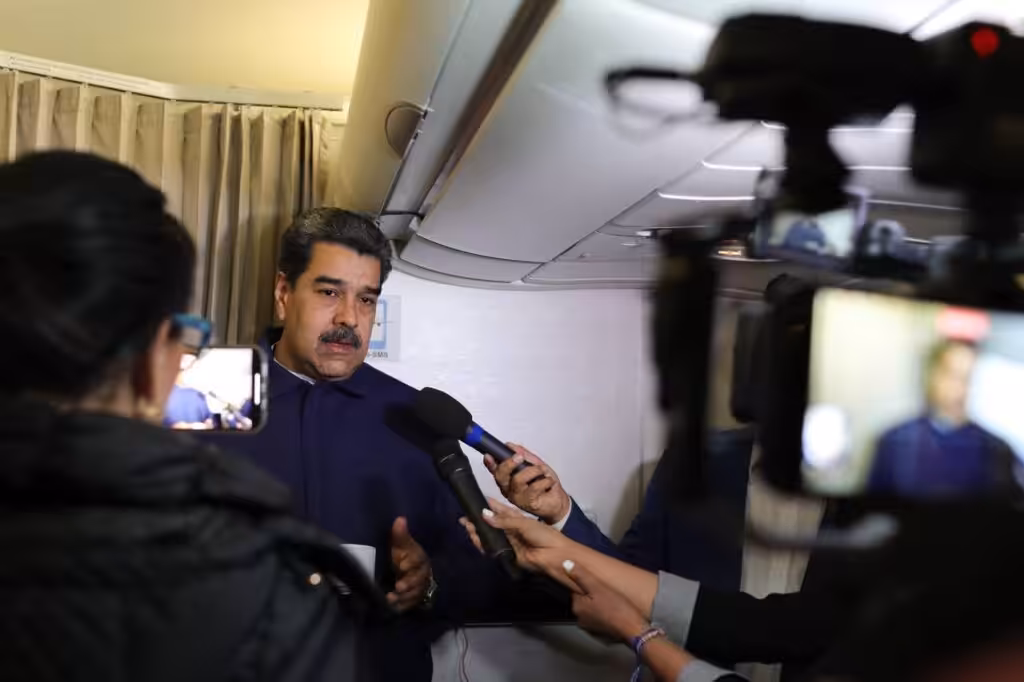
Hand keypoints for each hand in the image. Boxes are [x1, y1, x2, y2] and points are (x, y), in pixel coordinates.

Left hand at [387, 517, 431, 612]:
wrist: (412, 573)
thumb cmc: (406, 556)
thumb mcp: (402, 545)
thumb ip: (400, 534)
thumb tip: (400, 519)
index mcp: (419, 559)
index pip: (417, 561)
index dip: (410, 564)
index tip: (401, 565)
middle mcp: (421, 575)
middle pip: (417, 580)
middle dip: (408, 583)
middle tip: (399, 586)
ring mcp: (417, 589)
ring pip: (413, 594)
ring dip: (403, 597)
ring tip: (390, 599)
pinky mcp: (412, 600)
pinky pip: (408, 605)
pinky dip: (400, 606)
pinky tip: (391, 607)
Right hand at [459, 498, 573, 582]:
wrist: (554, 556)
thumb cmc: (543, 535)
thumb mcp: (523, 523)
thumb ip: (503, 521)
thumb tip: (483, 515)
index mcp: (517, 518)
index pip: (499, 509)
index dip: (488, 505)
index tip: (474, 500)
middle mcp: (511, 529)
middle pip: (491, 523)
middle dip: (478, 520)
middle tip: (464, 517)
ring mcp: (508, 542)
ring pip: (489, 536)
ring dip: (478, 532)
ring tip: (466, 526)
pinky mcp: (506, 554)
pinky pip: (492, 549)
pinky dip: (482, 544)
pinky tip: (475, 539)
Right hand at [485, 444, 570, 524]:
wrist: (558, 501)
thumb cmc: (545, 484)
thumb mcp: (535, 464)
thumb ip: (523, 455)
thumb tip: (509, 445)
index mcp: (508, 479)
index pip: (495, 470)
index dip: (489, 463)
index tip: (488, 455)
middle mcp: (509, 489)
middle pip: (500, 475)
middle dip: (509, 463)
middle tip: (519, 457)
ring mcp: (517, 497)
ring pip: (517, 480)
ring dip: (533, 471)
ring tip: (542, 471)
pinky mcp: (527, 503)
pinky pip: (533, 488)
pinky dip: (544, 481)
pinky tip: (548, 482)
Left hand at [563, 560, 650, 643]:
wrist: (634, 629)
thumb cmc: (616, 607)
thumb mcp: (598, 587)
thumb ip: (581, 575)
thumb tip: (565, 564)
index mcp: (577, 607)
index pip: (577, 590)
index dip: (589, 585)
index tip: (599, 585)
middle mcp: (580, 619)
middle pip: (585, 600)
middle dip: (594, 595)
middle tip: (608, 593)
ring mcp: (590, 627)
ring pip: (593, 609)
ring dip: (600, 605)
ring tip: (612, 601)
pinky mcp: (600, 633)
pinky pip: (600, 618)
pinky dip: (605, 614)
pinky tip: (614, 611)